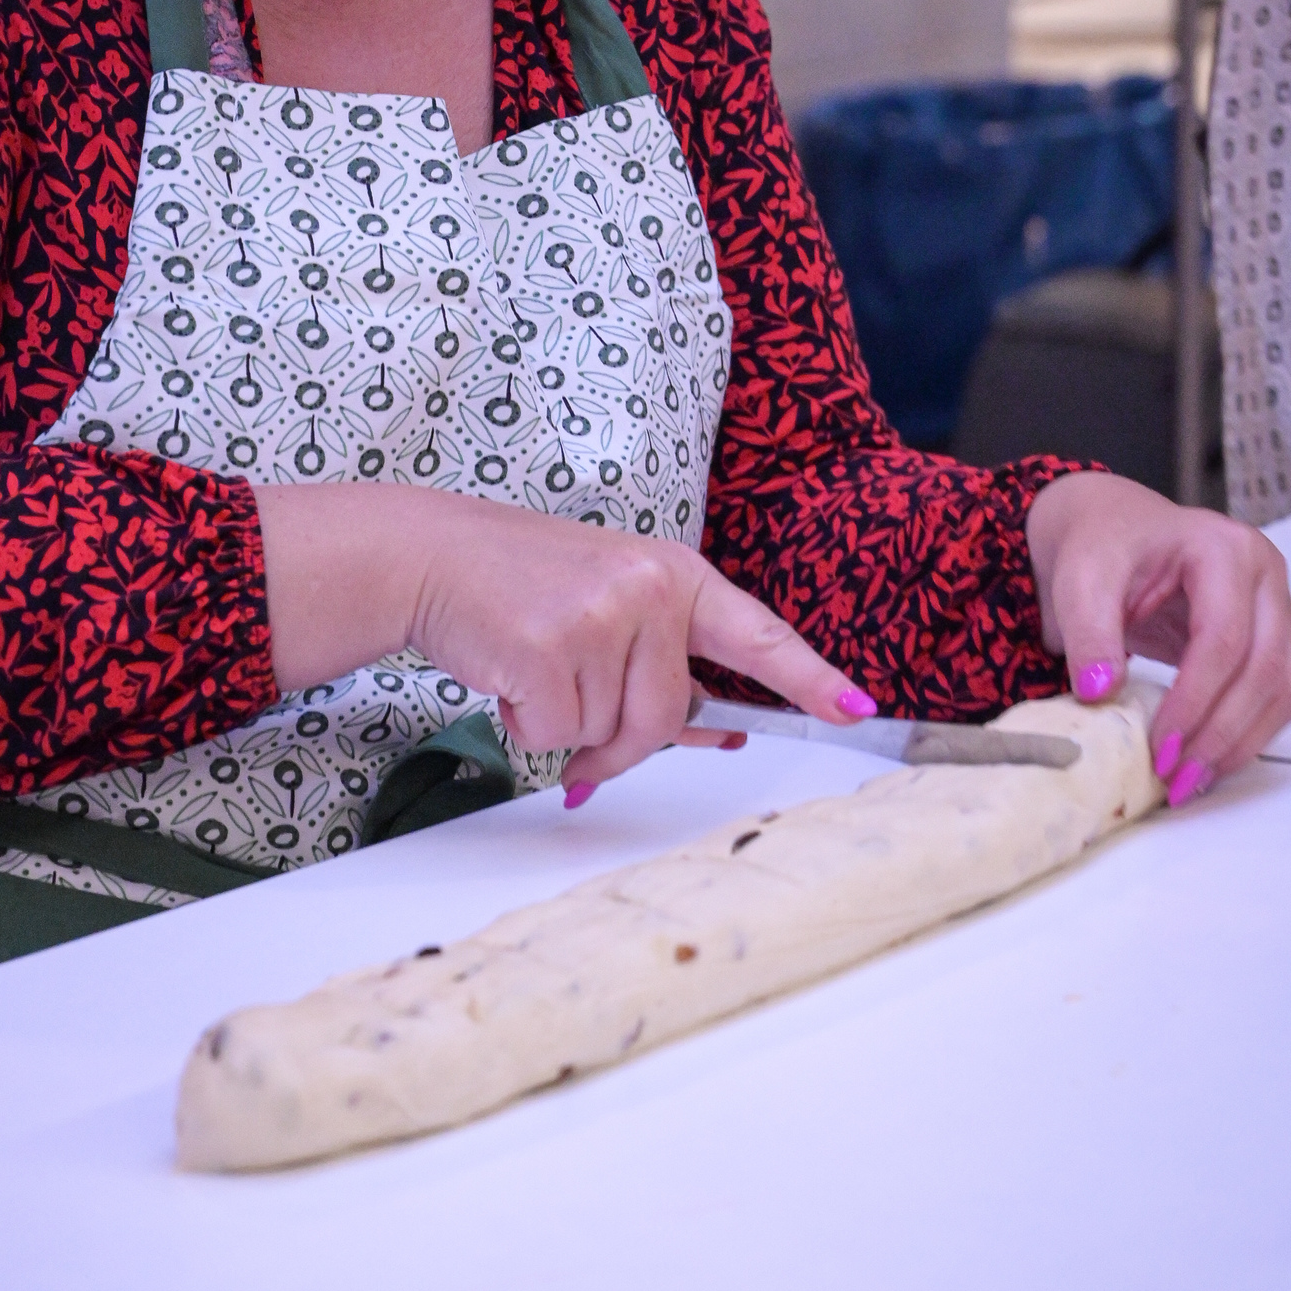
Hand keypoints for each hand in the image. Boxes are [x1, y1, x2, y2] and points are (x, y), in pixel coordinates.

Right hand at [254, 481, 872, 801]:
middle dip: (619, 735)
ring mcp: (603, 613)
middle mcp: (650, 588)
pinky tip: (509, 673)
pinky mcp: (551, 647)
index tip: (857, 709)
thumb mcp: (611, 607)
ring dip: (567, 724)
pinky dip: (527, 722)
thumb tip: (722, 736)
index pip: (756, 633)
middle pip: (668, 717)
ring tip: (535, 667)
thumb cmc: (524, 588)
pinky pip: (558, 734)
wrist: (433, 554)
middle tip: (568, 696)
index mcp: (675, 574)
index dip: (808, 678)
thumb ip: (668, 667)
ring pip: (610, 732)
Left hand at [1025, 472, 1290, 803]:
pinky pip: (1277, 694)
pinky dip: (1249, 733)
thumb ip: (1089, 632)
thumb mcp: (1080, 579)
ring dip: (1241, 742)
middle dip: (1221, 732)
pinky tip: (1210, 760)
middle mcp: (1265, 575)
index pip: (1223, 637)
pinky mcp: (1273, 637)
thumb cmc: (1100, 546)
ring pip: (1283, 688)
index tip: (1160, 746)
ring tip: (1192, 781)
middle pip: (1264, 668)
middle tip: (1177, 778)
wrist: (1110, 530)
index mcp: (1223, 548)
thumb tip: (1101, 693)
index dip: (1195, 700)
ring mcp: (1276, 606)